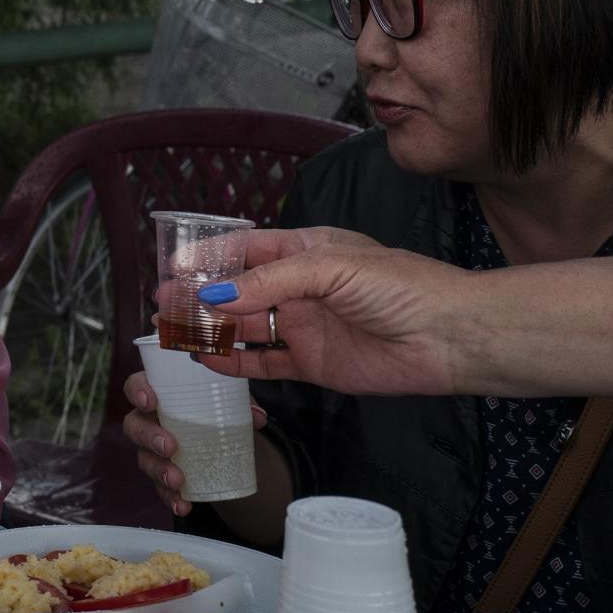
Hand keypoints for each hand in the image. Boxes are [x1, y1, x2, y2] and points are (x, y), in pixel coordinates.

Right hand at [121, 371, 265, 519]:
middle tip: (170, 447)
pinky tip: (183, 504)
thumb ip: (241, 403)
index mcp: (160, 394)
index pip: (136, 386)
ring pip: (144, 458)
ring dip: (158, 470)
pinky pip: (159, 487)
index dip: (137, 392)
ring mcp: (152, 449)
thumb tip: (257, 417)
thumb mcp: (228, 401)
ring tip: (178, 481)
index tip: (150, 401)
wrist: (219, 440)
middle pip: (134, 426)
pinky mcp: (162, 473)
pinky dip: (170, 497)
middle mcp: (149, 420)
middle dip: (149, 437)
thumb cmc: (213, 410)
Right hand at [188, 230, 474, 396]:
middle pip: (238, 290)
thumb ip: (270, 281)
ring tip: (175, 333)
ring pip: (245, 326)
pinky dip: (235, 363)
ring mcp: (304, 325)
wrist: (449, 336)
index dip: (209, 258)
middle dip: (200, 296)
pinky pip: (264, 363)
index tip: (173, 268)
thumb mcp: (329, 266)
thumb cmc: (400, 286)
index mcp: (304, 249)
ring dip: (211, 329)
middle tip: (163, 305)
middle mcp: (299, 287)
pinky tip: (208, 362)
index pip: (245, 248)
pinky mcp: (313, 363)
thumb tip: (216, 296)